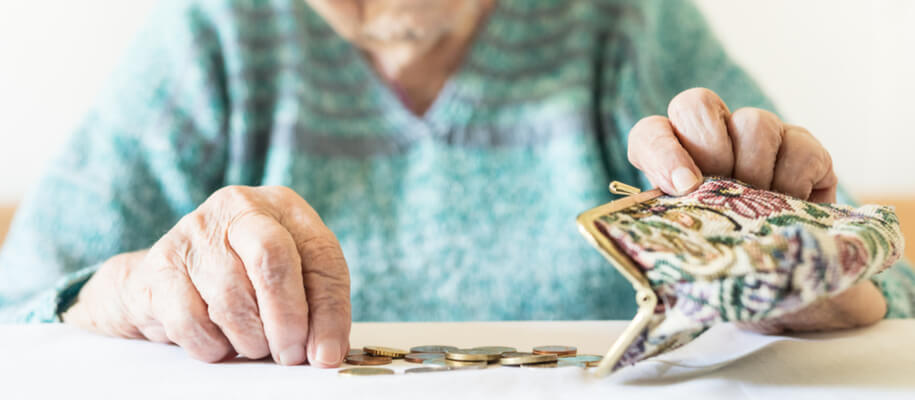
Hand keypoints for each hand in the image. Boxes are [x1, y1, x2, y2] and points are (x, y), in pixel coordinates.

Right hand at [62, 186, 350, 365]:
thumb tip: (326, 354)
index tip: (325, 353)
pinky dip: (211, 345)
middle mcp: (238, 208)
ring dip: (250, 339)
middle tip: (290, 355)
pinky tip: (219, 341)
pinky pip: (190, 321)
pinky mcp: (160, 266)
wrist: (170, 275)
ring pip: (231, 299)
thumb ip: (318, 307)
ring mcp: (194, 233)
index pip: (321, 254)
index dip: (330, 311)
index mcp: (282, 206)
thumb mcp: (293, 277)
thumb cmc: (245, 275)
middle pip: (272, 261)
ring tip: (253, 344)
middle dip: (287, 320)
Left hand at [627, 88, 884, 331]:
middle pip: (697, 106)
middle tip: (723, 192)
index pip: (650, 134)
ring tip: (758, 211)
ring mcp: (760, 136)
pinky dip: (795, 184)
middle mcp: (713, 136)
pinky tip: (790, 209)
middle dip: (710, 150)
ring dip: (755, 171)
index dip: (663, 153)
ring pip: (754, 122)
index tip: (682, 187)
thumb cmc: (725, 261)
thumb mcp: (692, 254)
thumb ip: (674, 241)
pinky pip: (800, 148)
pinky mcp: (804, 148)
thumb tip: (653, 260)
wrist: (781, 276)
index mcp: (671, 159)